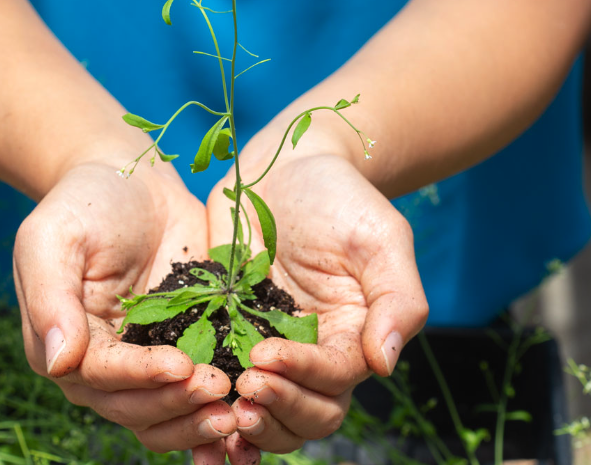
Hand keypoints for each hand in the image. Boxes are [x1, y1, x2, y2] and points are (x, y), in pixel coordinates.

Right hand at [13, 161, 237, 458]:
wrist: (134, 180)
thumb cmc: (86, 203)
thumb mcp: (54, 239)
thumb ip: (49, 299)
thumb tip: (59, 362)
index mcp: (70, 344)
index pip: (103, 377)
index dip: (141, 377)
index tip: (181, 366)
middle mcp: (107, 364)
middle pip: (138, 406)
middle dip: (178, 403)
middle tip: (220, 391)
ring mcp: (150, 356)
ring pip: (169, 409)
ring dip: (199, 418)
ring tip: (237, 411)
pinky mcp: (189, 341)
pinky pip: (201, 381)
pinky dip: (221, 400)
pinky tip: (253, 399)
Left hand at [206, 147, 428, 457]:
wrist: (289, 165)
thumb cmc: (342, 198)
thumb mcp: (383, 238)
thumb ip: (398, 300)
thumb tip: (385, 365)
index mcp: (353, 335)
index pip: (334, 380)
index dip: (303, 377)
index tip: (267, 353)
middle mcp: (313, 350)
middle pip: (307, 413)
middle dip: (277, 409)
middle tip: (244, 386)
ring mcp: (268, 344)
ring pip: (268, 413)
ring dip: (249, 425)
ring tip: (221, 408)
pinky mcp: (227, 330)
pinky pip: (222, 382)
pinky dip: (212, 410)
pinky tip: (192, 413)